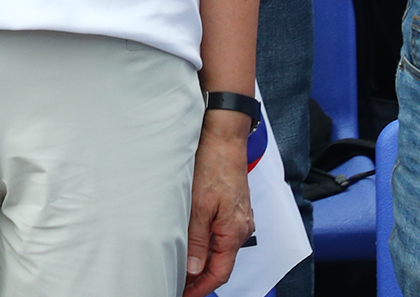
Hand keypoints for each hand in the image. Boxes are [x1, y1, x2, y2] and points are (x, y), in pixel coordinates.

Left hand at [184, 113, 254, 296]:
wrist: (224, 137)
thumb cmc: (213, 165)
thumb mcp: (198, 207)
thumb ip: (197, 241)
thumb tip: (193, 270)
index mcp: (234, 232)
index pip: (220, 273)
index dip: (201, 288)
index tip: (185, 295)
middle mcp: (241, 228)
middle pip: (221, 263)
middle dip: (200, 277)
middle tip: (178, 283)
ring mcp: (239, 217)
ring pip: (221, 248)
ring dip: (203, 259)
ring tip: (181, 265)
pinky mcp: (234, 207)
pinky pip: (222, 233)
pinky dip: (207, 243)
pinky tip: (193, 241)